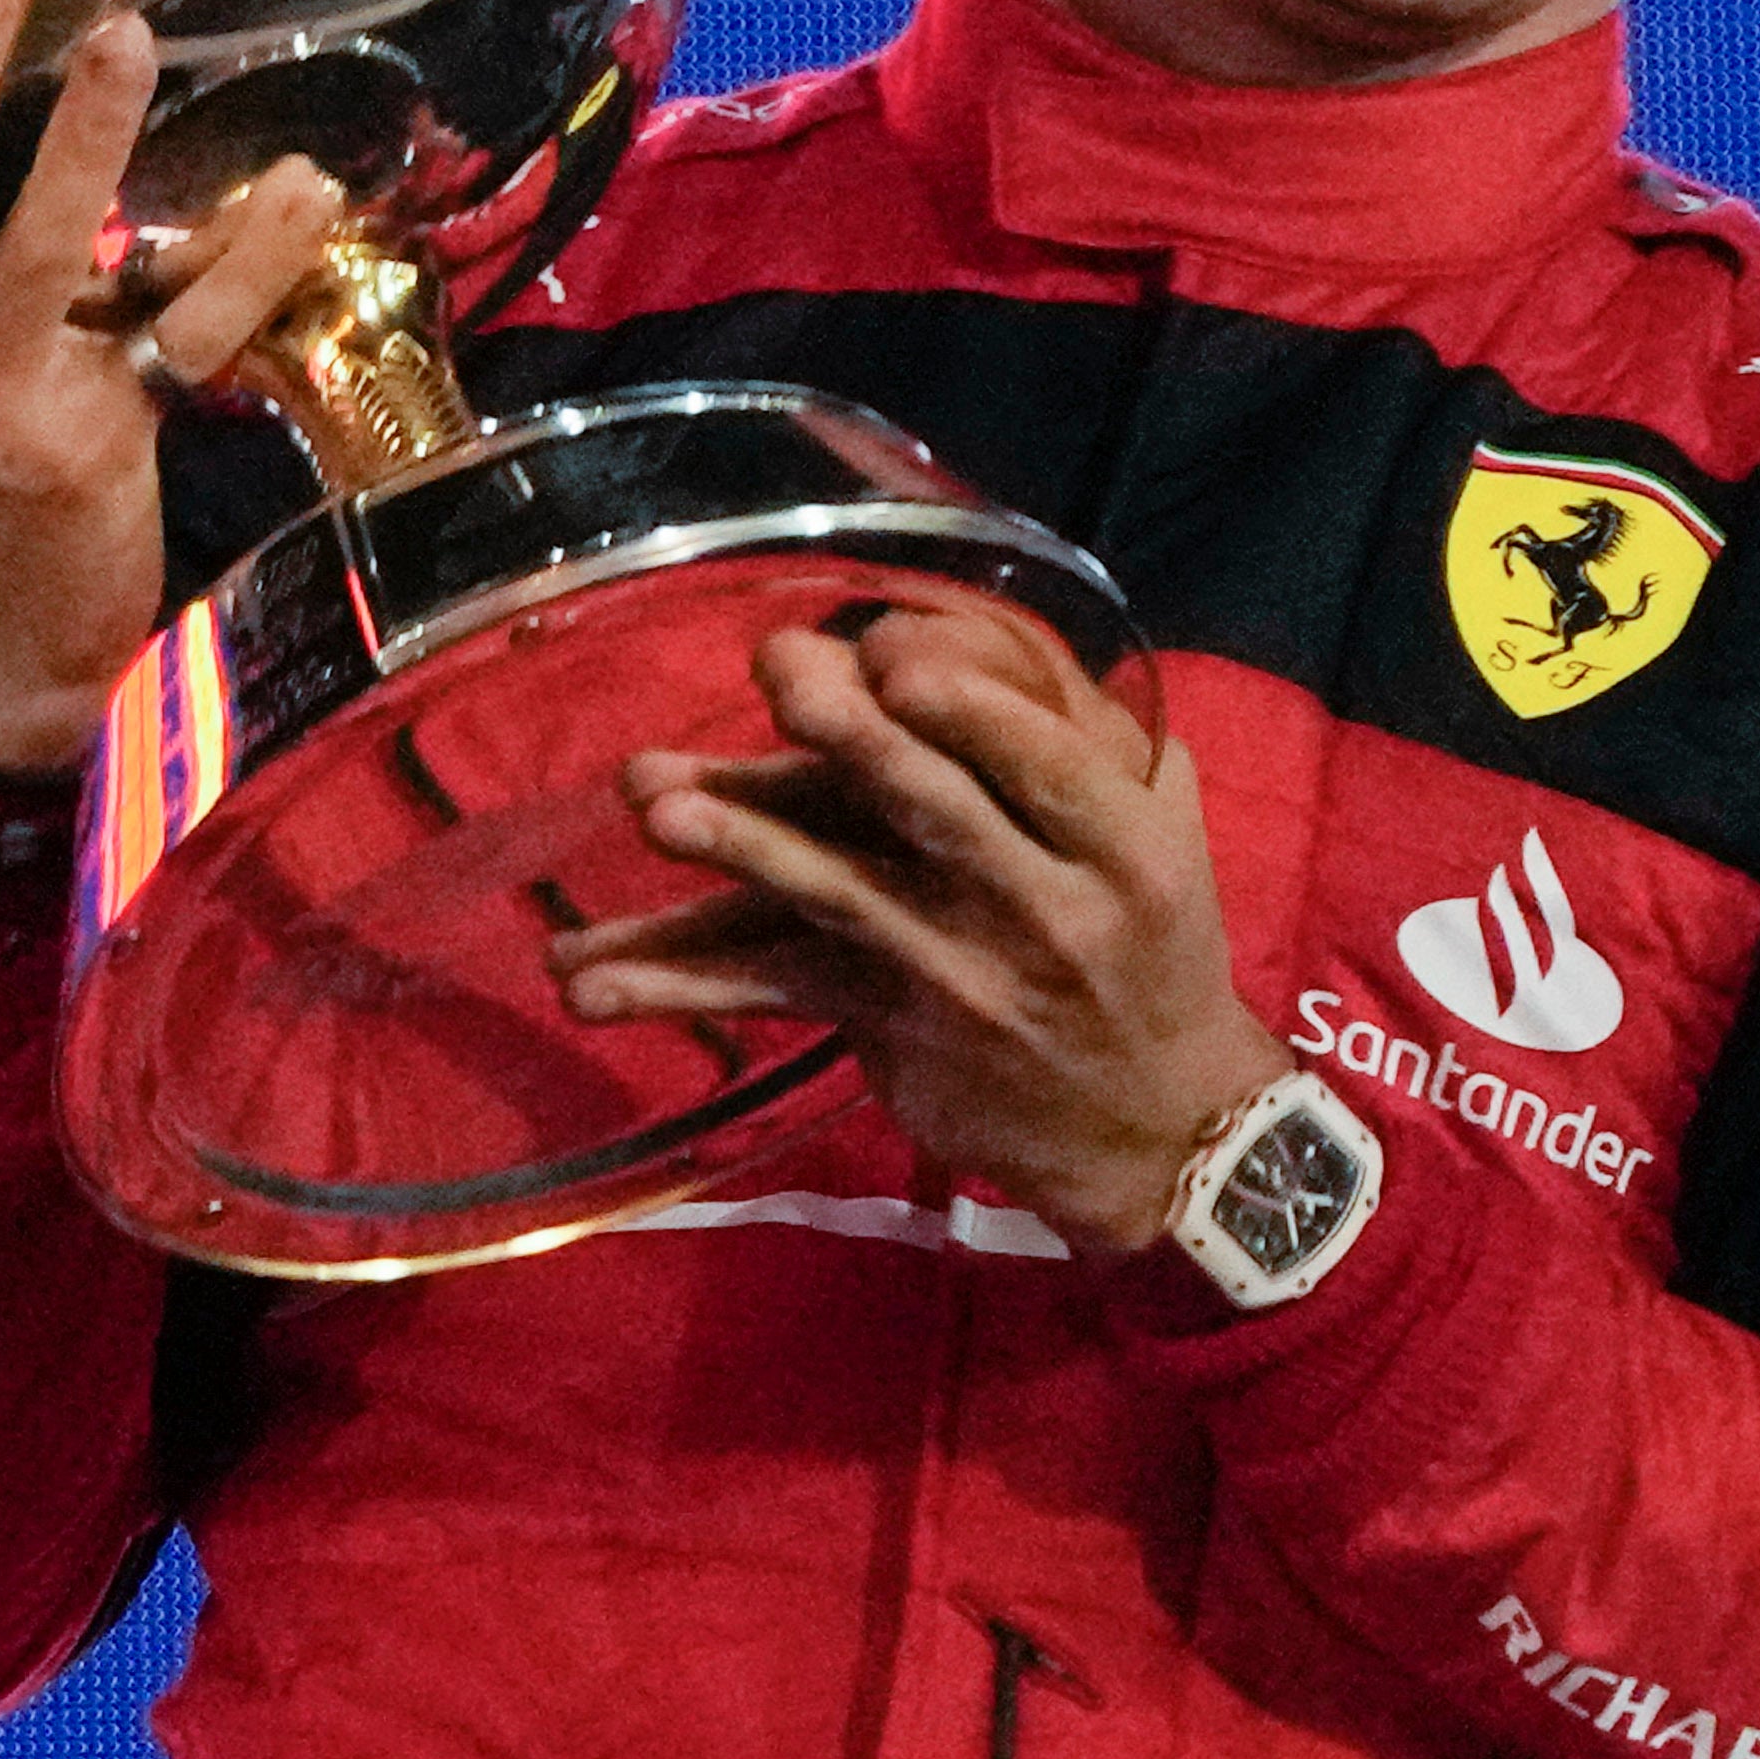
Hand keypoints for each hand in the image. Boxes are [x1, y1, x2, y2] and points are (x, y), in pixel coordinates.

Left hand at [546, 605, 1289, 1255]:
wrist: (1155, 1124)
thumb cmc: (1151, 945)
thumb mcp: (1166, 833)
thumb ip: (1091, 742)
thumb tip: (978, 634)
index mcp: (1124, 842)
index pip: (1047, 764)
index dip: (971, 708)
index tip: (892, 656)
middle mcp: (1047, 907)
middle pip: (938, 811)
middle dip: (851, 740)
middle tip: (777, 669)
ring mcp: (958, 974)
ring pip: (842, 897)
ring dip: (744, 849)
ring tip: (659, 808)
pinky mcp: (888, 1025)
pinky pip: (778, 985)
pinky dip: (682, 981)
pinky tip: (593, 979)